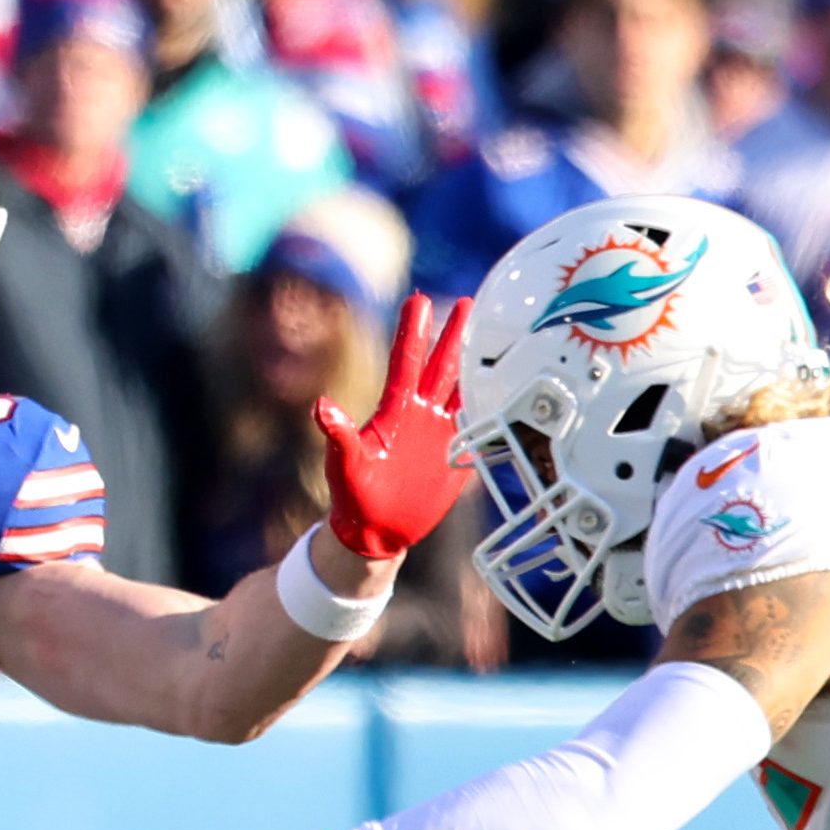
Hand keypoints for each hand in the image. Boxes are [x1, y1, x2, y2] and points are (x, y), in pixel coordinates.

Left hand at [313, 293, 472, 559]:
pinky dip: (494, 405)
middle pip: (442, 365)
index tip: (419, 299)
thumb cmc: (352, 496)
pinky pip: (478, 424)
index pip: (407, 362)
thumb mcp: (345, 464)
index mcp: (394, 411)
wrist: (376, 531)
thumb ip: (340, 436)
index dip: (414, 332)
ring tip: (495, 335)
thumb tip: (321, 407)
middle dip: (456, 334)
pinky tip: (509, 386)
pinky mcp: (457, 454)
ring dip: (478, 363)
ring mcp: (440, 433)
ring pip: (463, 388)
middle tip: (472, 302)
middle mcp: (419, 415)